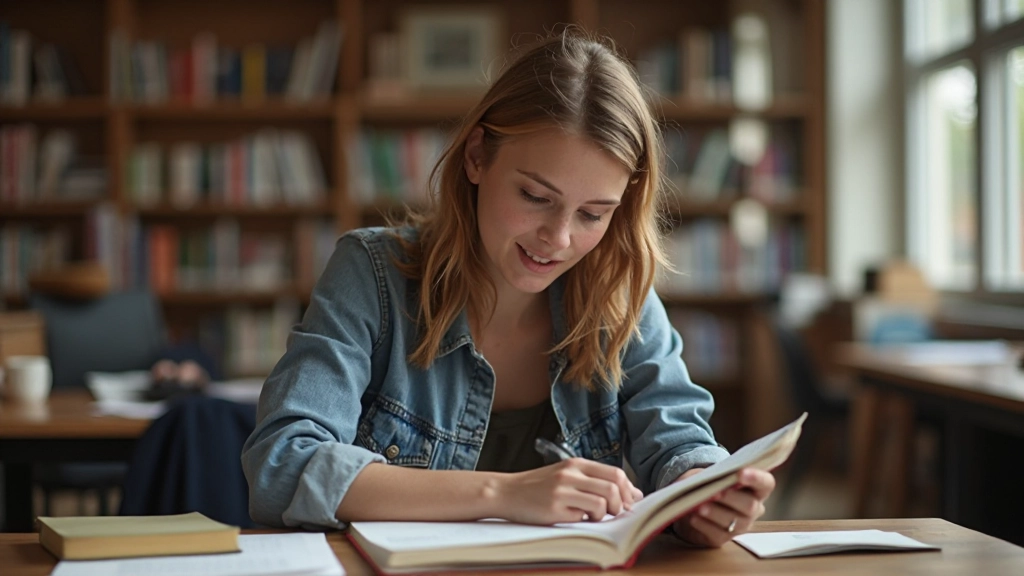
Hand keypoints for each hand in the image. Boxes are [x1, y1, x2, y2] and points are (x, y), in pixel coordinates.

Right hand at [496, 458, 643, 524]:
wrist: (506, 492)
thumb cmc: (538, 487)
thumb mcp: (565, 475)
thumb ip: (593, 481)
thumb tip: (630, 494)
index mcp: (576, 464)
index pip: (615, 473)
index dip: (628, 490)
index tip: (629, 502)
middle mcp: (571, 473)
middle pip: (613, 486)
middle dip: (621, 504)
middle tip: (614, 513)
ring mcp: (562, 489)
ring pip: (602, 501)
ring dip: (604, 513)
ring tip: (593, 516)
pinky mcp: (554, 507)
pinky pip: (582, 515)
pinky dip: (585, 519)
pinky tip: (575, 517)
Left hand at [671, 467, 774, 547]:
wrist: (692, 505)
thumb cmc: (707, 484)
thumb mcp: (709, 474)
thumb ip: (713, 475)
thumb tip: (706, 478)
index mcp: (755, 489)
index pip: (765, 483)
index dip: (756, 478)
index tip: (740, 473)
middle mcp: (753, 509)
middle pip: (750, 506)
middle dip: (732, 498)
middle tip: (716, 493)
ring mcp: (740, 526)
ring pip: (733, 522)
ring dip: (716, 513)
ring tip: (700, 507)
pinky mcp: (723, 538)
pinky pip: (717, 534)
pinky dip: (704, 525)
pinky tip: (694, 518)